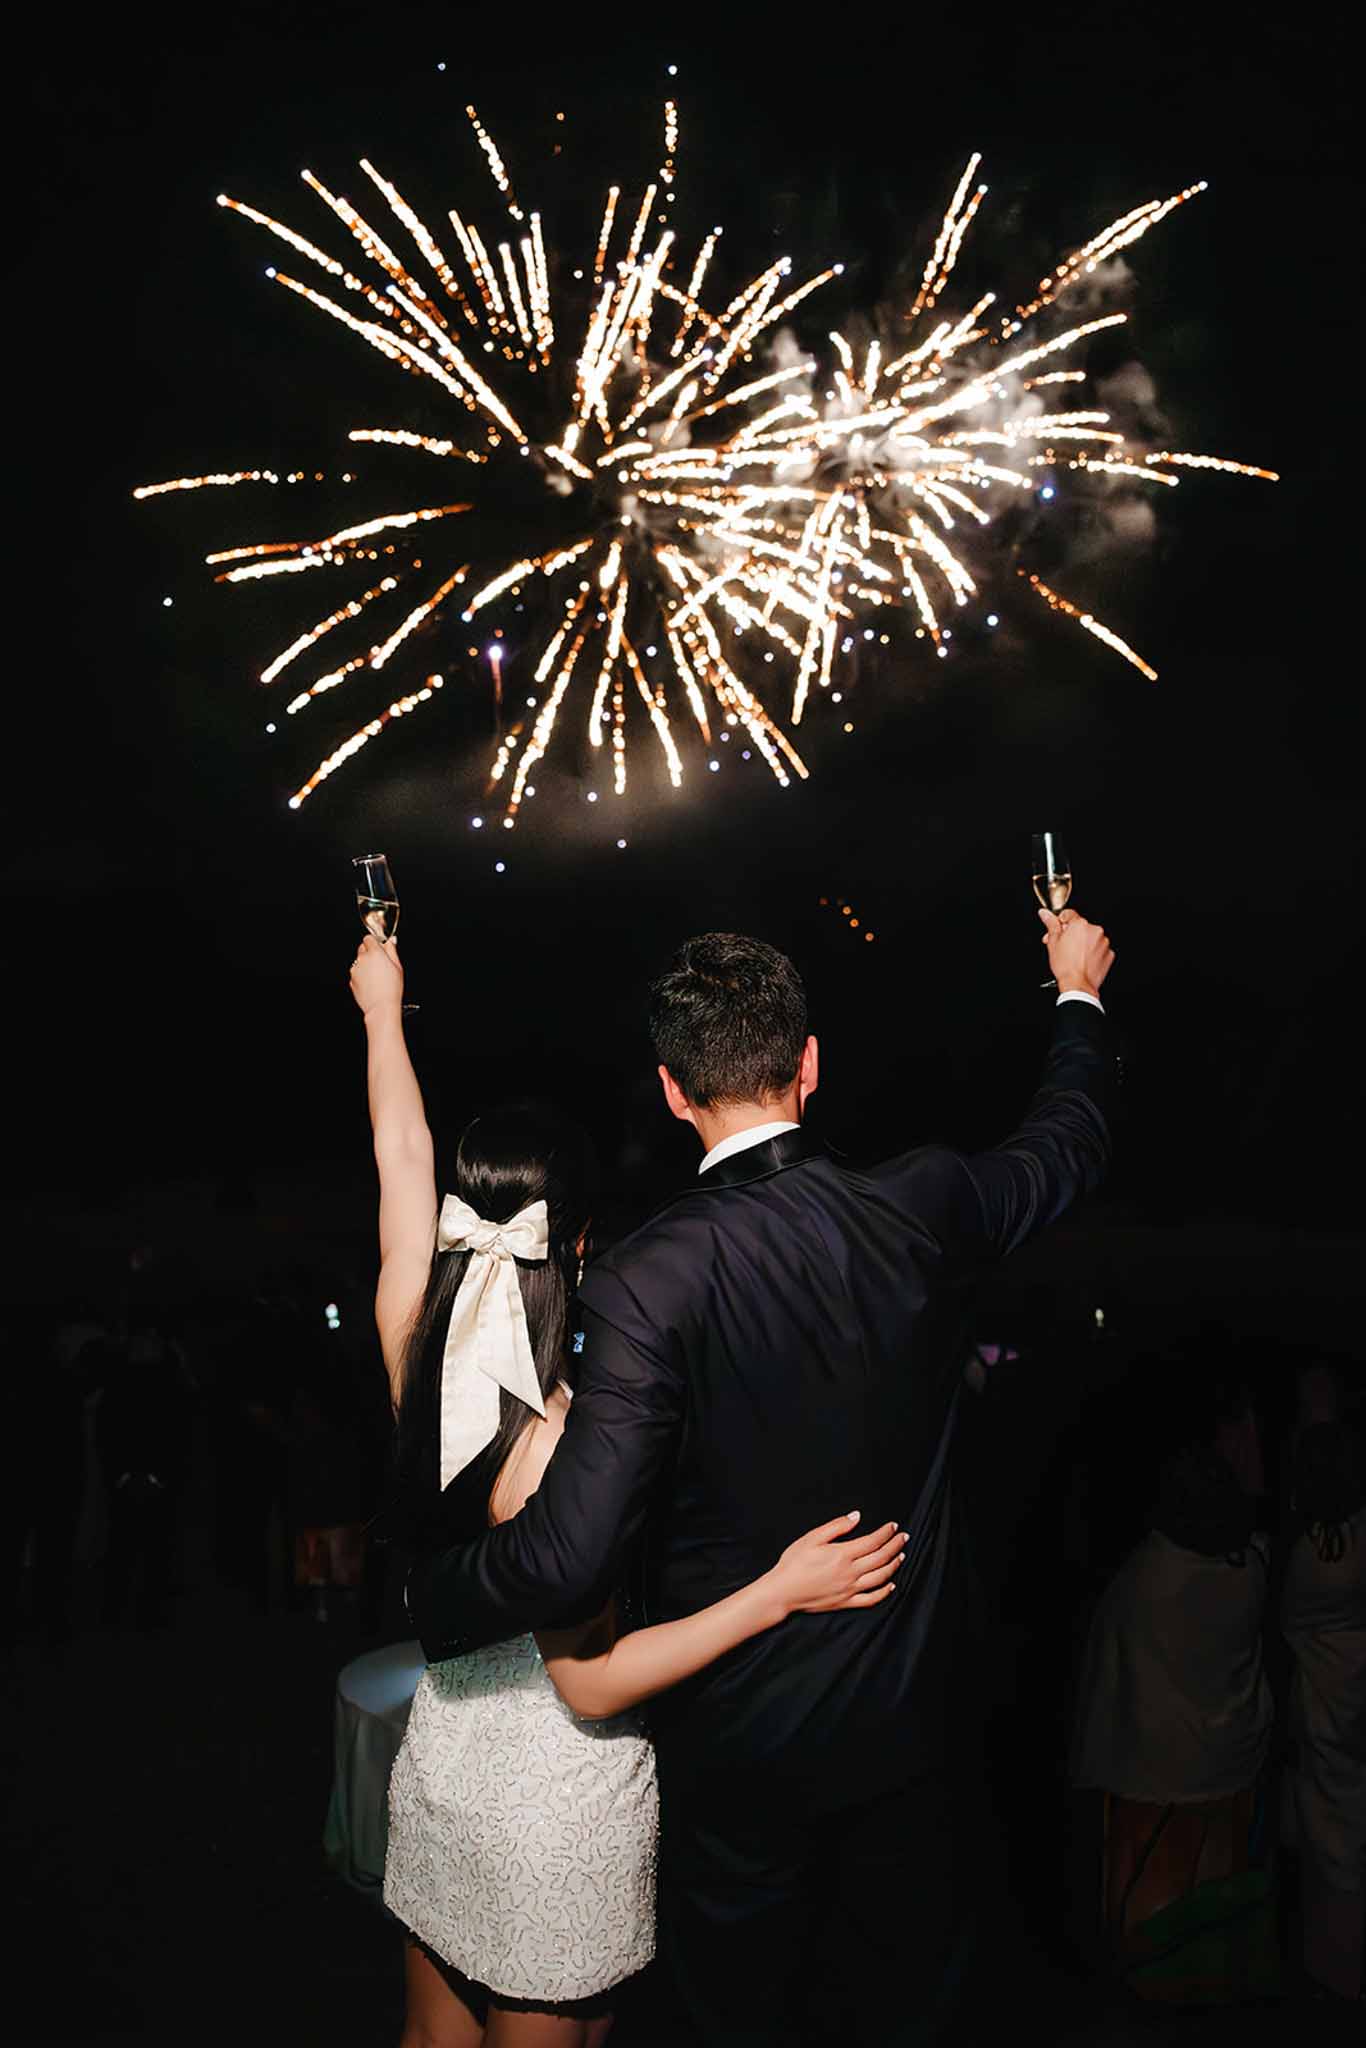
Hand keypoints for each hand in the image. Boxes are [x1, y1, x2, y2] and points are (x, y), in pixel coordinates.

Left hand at [349, 934, 403, 1017]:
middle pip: (362, 948)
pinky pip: (356, 973)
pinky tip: (371, 984)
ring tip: (377, 977)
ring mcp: (355, 970)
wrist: (381, 1006)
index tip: (380, 948)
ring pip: (359, 961)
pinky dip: (362, 976)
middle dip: (369, 952)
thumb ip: (392, 951)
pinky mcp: (352, 980)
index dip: (375, 942)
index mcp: (375, 953)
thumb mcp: (397, 966)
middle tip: (380, 963)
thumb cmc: (392, 988)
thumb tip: (391, 941)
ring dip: (365, 965)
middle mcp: (362, 959)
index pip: (369, 938)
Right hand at [765, 1512, 905, 1617]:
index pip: (873, 1541)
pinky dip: (884, 1592)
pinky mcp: (846, 1602)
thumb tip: (856, 1516)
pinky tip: (891, 1585)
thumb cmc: (793, 1562)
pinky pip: (871, 1599)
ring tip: (901, 1556)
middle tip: (904, 1537)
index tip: (893, 1526)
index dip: (886, 1533)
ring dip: (894, 1565)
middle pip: (881, 1557)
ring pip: (880, 1577)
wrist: (782, 1591)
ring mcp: (850, 1589)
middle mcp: (850, 1572)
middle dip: (895, 1546)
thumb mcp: (811, 1538)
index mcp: (842, 1554)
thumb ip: (836, 1526)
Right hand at [1038, 907, 1113, 997]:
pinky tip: (1083, 960)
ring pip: (1091, 938)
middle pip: (1081, 927)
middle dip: (1071, 934)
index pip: (1069, 915)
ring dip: (1083, 943)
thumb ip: (1050, 924)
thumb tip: (1045, 913)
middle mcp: (1095, 930)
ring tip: (1074, 956)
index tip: (1058, 930)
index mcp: (1080, 924)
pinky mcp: (1109, 954)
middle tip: (1062, 946)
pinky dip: (1092, 952)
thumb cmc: (1065, 966)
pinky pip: (1099, 949)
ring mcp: (1104, 942)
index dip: (1060, 923)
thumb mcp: (1053, 942)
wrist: (1078, 984)